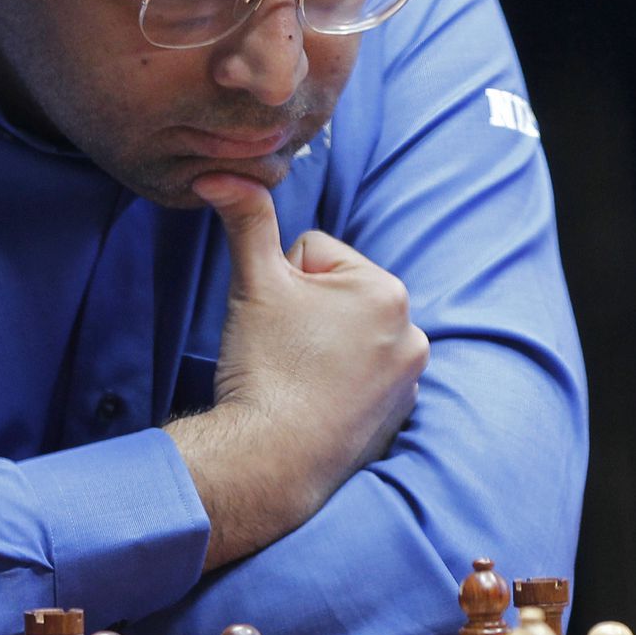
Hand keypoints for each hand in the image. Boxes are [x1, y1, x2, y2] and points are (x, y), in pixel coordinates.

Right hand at [166, 173, 427, 569]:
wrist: (268, 462)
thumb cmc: (264, 368)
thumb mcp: (254, 282)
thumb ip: (247, 220)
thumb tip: (222, 173)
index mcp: (386, 290)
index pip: (316, 255)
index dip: (280, 282)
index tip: (275, 324)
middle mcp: (412, 333)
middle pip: (336, 297)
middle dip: (306, 315)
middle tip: (284, 353)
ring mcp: (409, 380)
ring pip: (346, 338)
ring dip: (322, 348)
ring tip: (299, 380)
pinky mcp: (398, 419)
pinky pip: (360, 380)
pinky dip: (338, 387)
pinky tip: (315, 406)